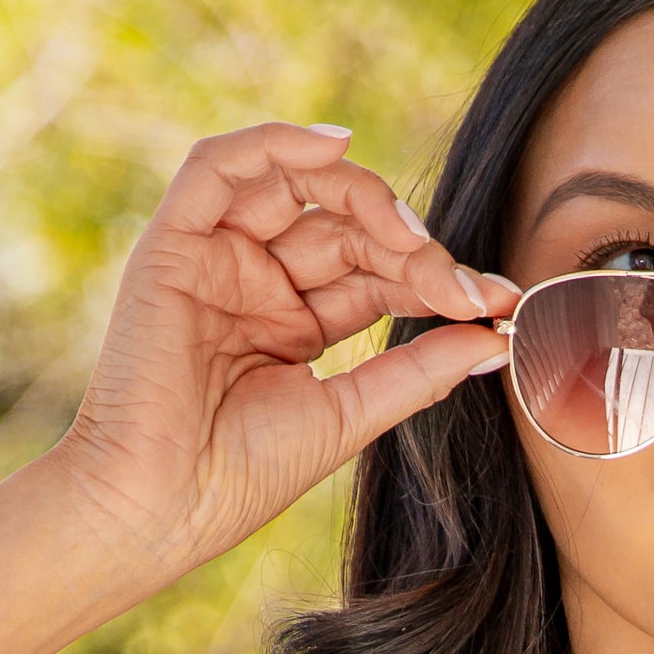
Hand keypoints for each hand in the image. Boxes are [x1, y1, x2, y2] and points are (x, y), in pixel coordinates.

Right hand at [51, 127, 514, 589]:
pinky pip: (219, 167)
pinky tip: (336, 146)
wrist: (155, 509)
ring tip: (411, 234)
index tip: (498, 301)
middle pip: (346, 227)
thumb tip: (496, 337)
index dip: (437, 278)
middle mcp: (256, 282)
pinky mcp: (172, 245)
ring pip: (295, 187)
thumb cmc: (237, 479)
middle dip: (412, 247)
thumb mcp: (347, 416)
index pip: (376, 273)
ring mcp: (214, 260)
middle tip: (464, 286)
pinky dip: (275, 144)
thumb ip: (417, 372)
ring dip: (362, 196)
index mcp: (294, 323)